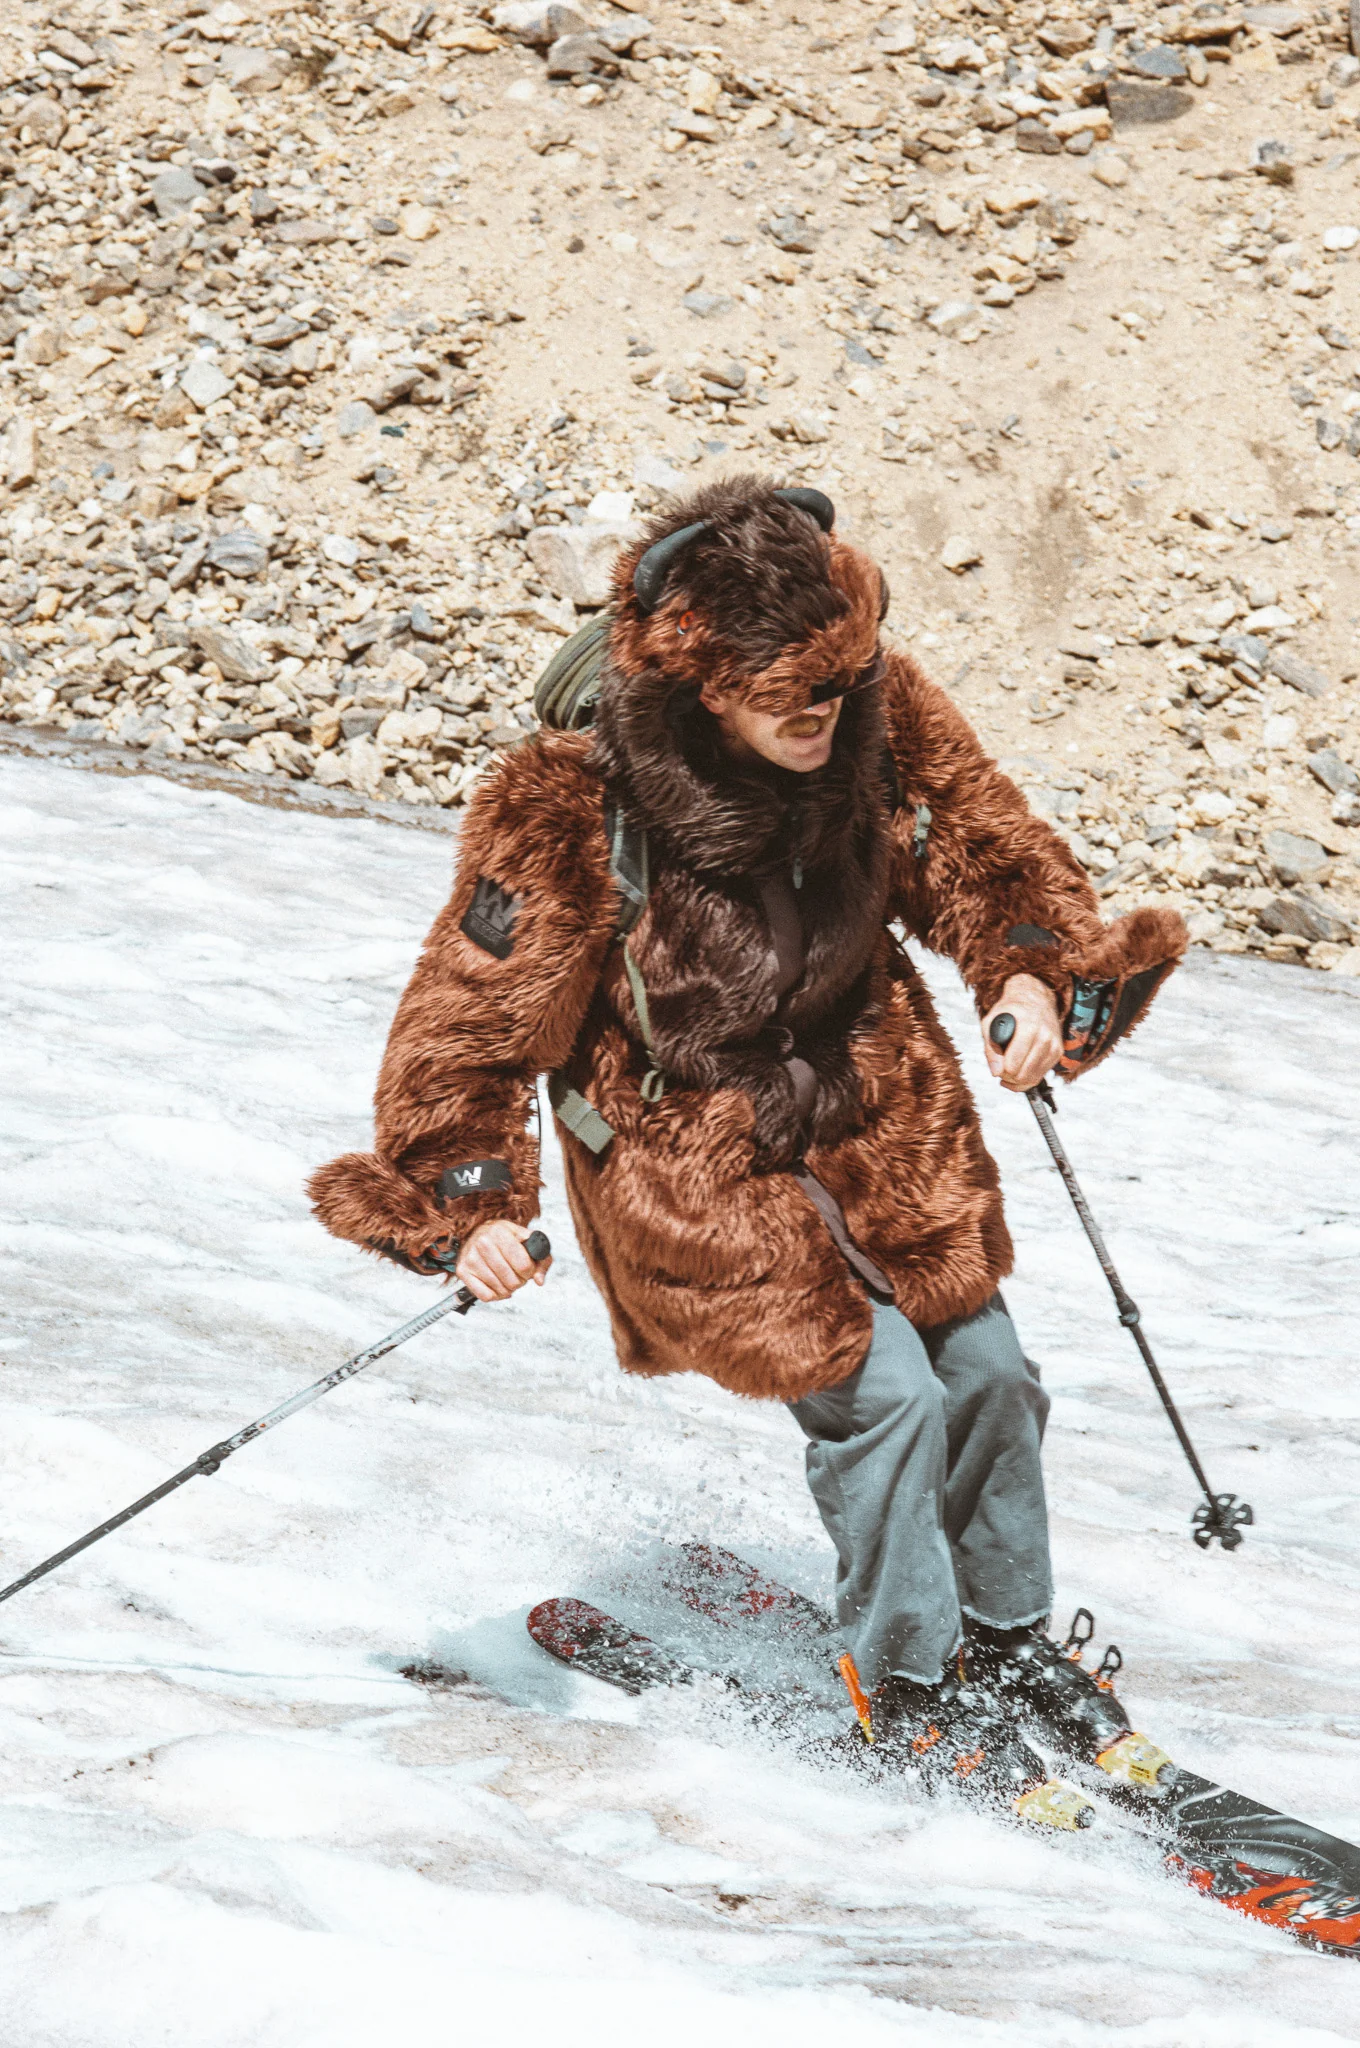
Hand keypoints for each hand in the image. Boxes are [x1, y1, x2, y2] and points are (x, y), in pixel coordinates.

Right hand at [455, 1220, 552, 1302]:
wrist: (480, 1233)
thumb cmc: (506, 1238)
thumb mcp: (527, 1240)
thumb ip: (541, 1259)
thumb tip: (539, 1280)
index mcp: (500, 1232)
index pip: (523, 1265)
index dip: (530, 1271)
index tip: (527, 1268)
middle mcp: (482, 1243)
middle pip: (512, 1280)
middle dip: (519, 1281)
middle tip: (517, 1274)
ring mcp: (470, 1257)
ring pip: (499, 1289)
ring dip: (508, 1289)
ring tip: (507, 1278)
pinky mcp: (462, 1270)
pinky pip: (485, 1296)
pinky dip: (495, 1295)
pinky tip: (497, 1286)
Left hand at [982, 973, 1062, 1093]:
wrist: (1035, 999)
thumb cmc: (1011, 1011)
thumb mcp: (990, 1023)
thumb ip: (990, 1049)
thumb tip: (996, 1072)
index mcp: (1027, 1027)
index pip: (1013, 1065)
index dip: (1000, 1071)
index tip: (997, 1066)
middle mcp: (1044, 1037)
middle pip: (1023, 1075)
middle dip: (1008, 1078)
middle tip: (1001, 1070)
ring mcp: (1054, 1045)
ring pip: (1033, 1079)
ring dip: (1018, 1081)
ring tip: (1008, 1070)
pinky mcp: (1058, 1052)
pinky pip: (1041, 1075)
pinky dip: (1028, 1078)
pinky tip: (1019, 1070)